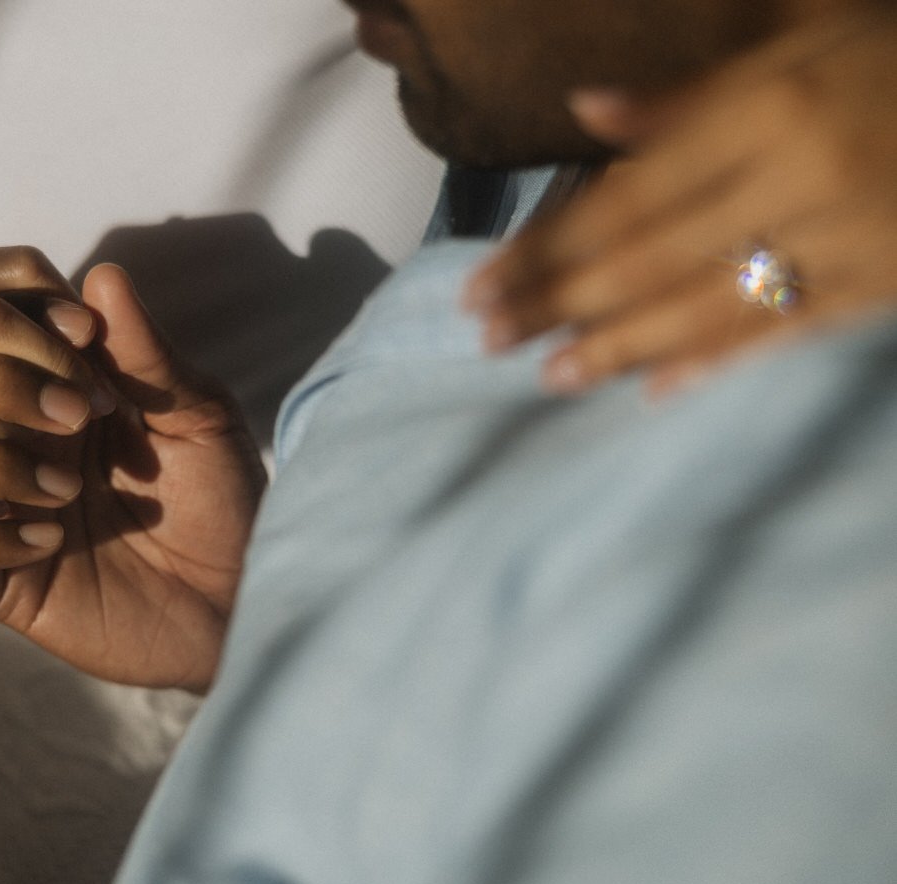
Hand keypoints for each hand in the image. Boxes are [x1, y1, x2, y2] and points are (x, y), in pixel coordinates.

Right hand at [0, 265, 267, 691]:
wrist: (241, 606)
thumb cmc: (226, 503)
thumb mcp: (198, 418)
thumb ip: (147, 356)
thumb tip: (103, 276)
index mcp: (55, 398)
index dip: (22, 331)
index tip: (83, 344)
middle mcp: (19, 449)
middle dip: (2, 393)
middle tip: (80, 421)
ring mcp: (6, 517)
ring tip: (68, 492)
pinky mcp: (6, 586)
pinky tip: (47, 541)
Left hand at [466, 10, 896, 394]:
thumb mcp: (803, 41)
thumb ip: (691, 94)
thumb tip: (586, 113)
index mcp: (764, 109)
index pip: (623, 196)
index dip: (546, 245)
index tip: (481, 284)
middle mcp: (794, 177)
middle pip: (647, 257)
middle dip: (560, 302)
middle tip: (489, 339)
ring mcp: (844, 237)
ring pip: (707, 304)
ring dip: (620, 345)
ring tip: (551, 375)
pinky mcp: (883, 282)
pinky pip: (786, 331)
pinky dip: (716, 360)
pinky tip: (656, 388)